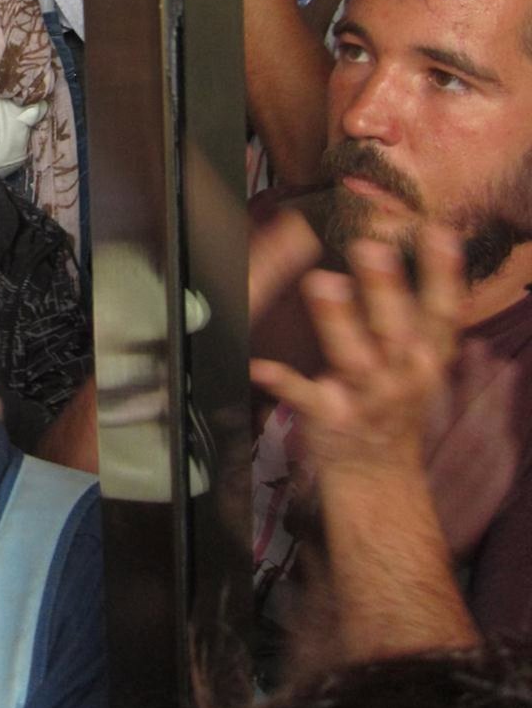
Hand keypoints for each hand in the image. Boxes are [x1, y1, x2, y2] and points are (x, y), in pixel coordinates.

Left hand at [251, 222, 463, 473]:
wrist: (378, 473)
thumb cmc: (395, 398)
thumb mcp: (420, 360)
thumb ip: (416, 312)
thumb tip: (412, 246)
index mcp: (426, 356)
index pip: (443, 311)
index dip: (443, 273)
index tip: (437, 234)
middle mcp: (402, 376)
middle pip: (396, 328)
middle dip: (385, 288)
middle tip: (368, 247)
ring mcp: (366, 397)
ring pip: (354, 357)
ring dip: (338, 320)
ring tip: (321, 282)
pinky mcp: (330, 416)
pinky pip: (304, 396)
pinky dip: (283, 381)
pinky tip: (262, 367)